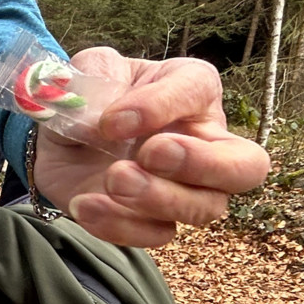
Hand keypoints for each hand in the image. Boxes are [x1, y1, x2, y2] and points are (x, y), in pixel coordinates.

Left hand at [31, 47, 270, 247]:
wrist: (58, 139)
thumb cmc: (90, 96)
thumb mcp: (89, 69)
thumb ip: (97, 75)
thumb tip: (104, 122)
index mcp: (191, 89)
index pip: (199, 90)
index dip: (161, 106)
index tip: (112, 120)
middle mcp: (202, 141)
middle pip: (245, 166)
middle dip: (203, 163)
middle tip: (151, 154)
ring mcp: (184, 187)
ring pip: (206, 208)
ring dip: (159, 198)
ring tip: (111, 179)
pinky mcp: (152, 220)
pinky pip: (157, 234)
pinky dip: (121, 225)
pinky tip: (85, 205)